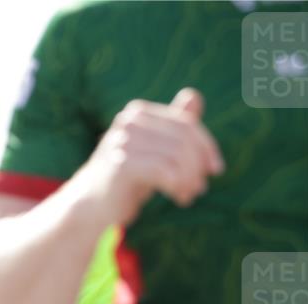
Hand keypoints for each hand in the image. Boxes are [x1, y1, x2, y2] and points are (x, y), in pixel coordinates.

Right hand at [78, 88, 223, 225]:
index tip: (215, 169)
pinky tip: (178, 198)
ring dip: (189, 180)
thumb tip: (193, 95)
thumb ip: (172, 126)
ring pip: (176, 156)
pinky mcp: (120, 165)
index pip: (185, 123)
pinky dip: (177, 186)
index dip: (206, 146)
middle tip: (200, 188)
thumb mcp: (154, 149)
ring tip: (188, 195)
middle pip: (182, 139)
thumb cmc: (126, 177)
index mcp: (137, 112)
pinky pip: (165, 171)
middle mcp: (127, 122)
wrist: (92, 204)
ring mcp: (121, 141)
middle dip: (197, 166)